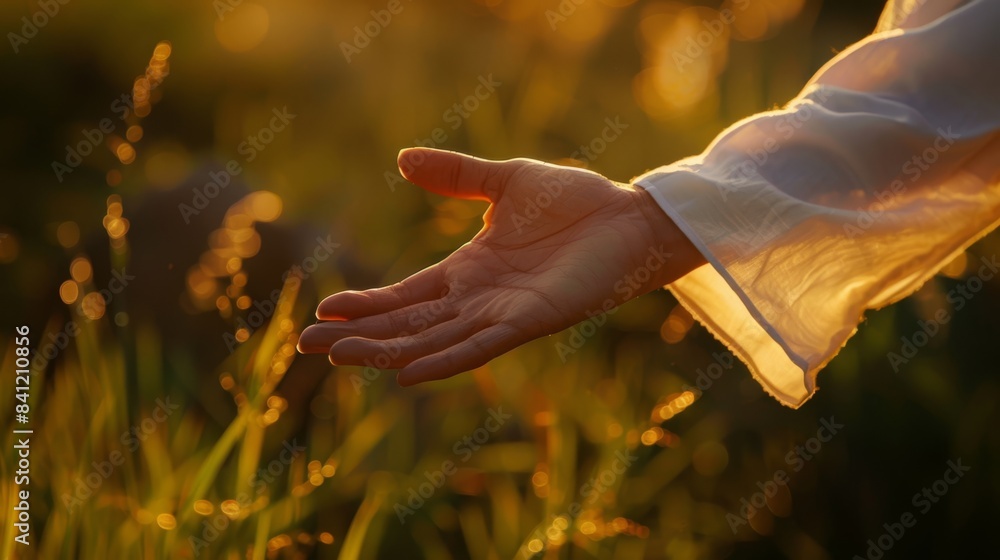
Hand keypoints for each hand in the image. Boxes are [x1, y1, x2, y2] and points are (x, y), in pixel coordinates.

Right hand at [297, 148, 703, 385]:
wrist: (629, 216)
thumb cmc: (574, 202)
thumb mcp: (503, 181)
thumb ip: (455, 175)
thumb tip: (401, 159)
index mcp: (468, 270)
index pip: (405, 295)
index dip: (367, 305)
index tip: (325, 311)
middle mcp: (478, 300)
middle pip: (407, 325)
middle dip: (359, 336)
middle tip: (307, 347)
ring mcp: (501, 314)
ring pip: (433, 340)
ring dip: (387, 351)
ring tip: (340, 359)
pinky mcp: (529, 321)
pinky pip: (478, 347)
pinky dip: (443, 361)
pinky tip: (407, 374)